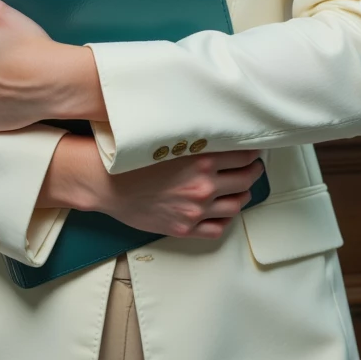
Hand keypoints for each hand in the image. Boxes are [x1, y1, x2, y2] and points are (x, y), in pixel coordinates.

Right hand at [41, 135, 263, 240]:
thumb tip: (218, 132)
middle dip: (253, 170)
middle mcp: (203, 186)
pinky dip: (227, 219)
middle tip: (254, 165)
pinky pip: (218, 228)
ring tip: (242, 187)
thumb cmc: (133, 158)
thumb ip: (196, 138)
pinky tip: (225, 210)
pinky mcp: (186, 227)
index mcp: (201, 159)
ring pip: (236, 204)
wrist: (106, 184)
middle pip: (246, 179)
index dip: (253, 150)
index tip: (254, 147)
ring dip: (243, 194)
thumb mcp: (169, 139)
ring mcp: (196, 210)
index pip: (243, 154)